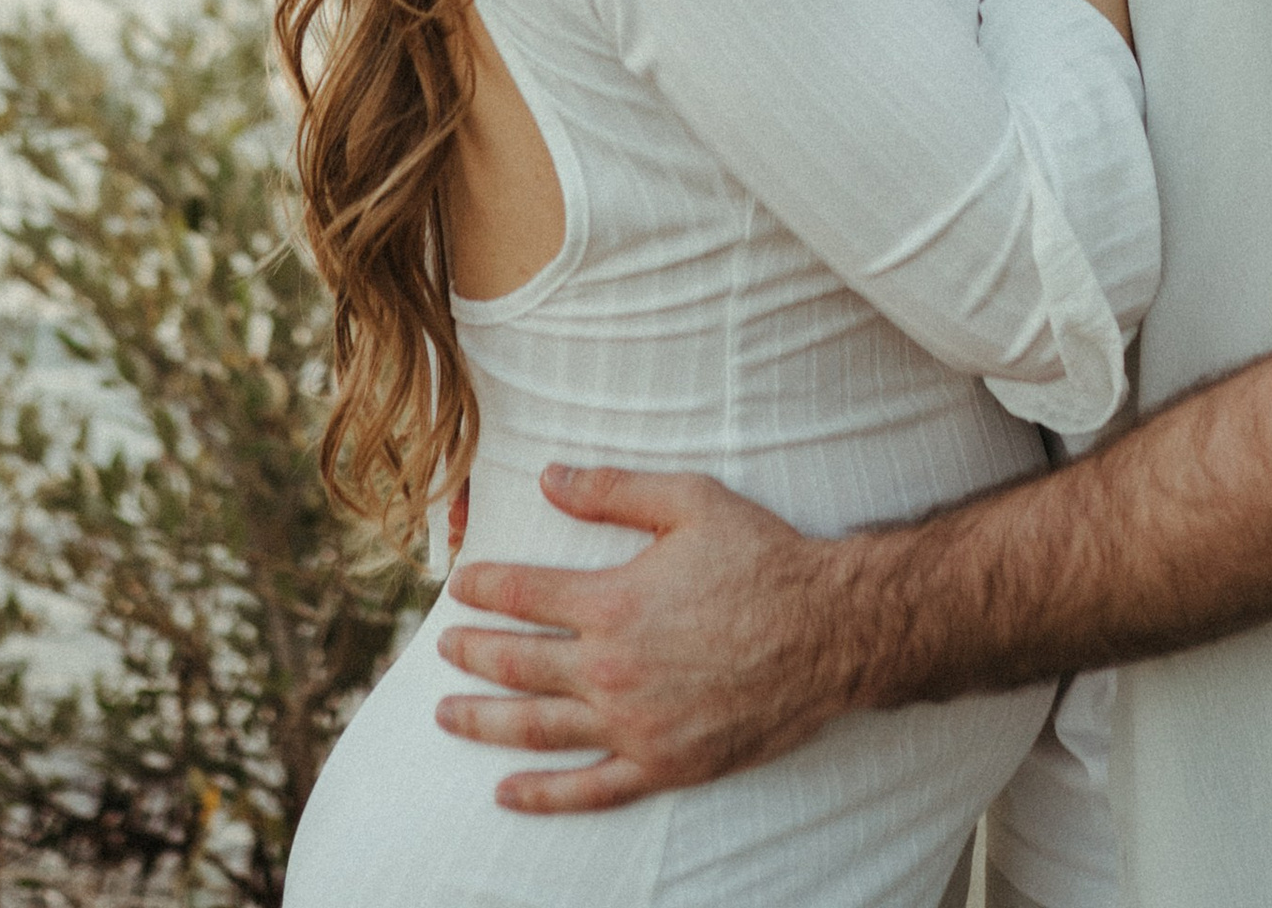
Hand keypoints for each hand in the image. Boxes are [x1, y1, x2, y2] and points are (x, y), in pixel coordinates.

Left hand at [435, 464, 849, 812]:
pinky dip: (542, 795)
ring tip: (446, 714)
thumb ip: (613, 489)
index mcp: (614, 602)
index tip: (459, 584)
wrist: (828, 631)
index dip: (485, 586)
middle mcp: (612, 670)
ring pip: (538, 729)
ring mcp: (634, 726)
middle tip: (442, 648)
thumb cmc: (762, 559)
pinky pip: (588, 790)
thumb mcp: (690, 501)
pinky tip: (507, 792)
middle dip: (472, 653)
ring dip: (485, 722)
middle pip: (519, 663)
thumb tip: (548, 477)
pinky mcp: (663, 765)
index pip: (525, 593)